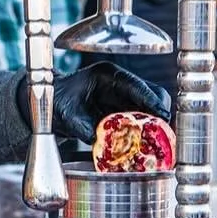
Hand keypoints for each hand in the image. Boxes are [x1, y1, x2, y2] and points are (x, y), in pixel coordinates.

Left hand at [40, 61, 172, 144]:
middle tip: (163, 131)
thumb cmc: (59, 102)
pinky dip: (147, 128)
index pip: (135, 84)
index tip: (163, 115)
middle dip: (159, 112)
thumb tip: (101, 142)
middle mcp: (119, 82)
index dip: (150, 100)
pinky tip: (146, 141)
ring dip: (155, 121)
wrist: (52, 104)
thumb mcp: (68, 116)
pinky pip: (143, 116)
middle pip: (151, 92)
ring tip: (157, 138)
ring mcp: (124, 94)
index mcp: (106, 75)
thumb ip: (84, 129)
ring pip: (151, 104)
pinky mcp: (125, 107)